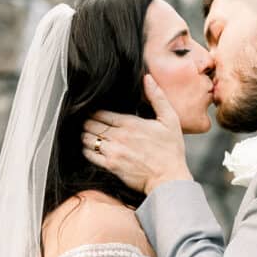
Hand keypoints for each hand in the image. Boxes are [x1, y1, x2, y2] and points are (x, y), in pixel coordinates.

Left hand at [82, 75, 192, 193]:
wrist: (169, 178)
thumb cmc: (171, 150)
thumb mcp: (170, 120)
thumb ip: (157, 97)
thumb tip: (147, 78)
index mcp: (130, 123)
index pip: (101, 113)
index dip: (94, 111)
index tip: (93, 111)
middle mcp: (118, 136)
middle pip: (91, 124)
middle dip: (87, 122)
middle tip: (87, 122)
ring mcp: (113, 152)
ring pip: (87, 139)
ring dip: (85, 135)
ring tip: (87, 133)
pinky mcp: (111, 166)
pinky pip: (90, 155)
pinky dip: (86, 150)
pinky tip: (89, 148)